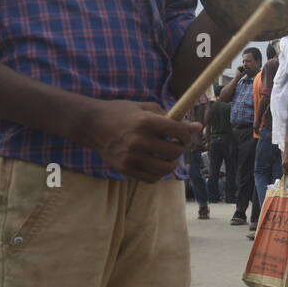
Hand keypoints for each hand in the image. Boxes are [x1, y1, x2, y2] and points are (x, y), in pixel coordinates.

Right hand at [82, 101, 200, 182]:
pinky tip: (157, 165)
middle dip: (181, 148)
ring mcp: (131, 157)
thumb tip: (197, 127)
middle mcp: (139, 140)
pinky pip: (151, 178)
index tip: (185, 135)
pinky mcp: (124, 169)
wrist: (90, 124)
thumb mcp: (144, 107)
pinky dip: (159, 174)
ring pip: (165, 169)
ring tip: (169, 157)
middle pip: (175, 152)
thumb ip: (170, 116)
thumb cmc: (120, 112)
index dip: (187, 134)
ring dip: (172, 163)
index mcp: (146, 122)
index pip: (179, 132)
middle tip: (177, 145)